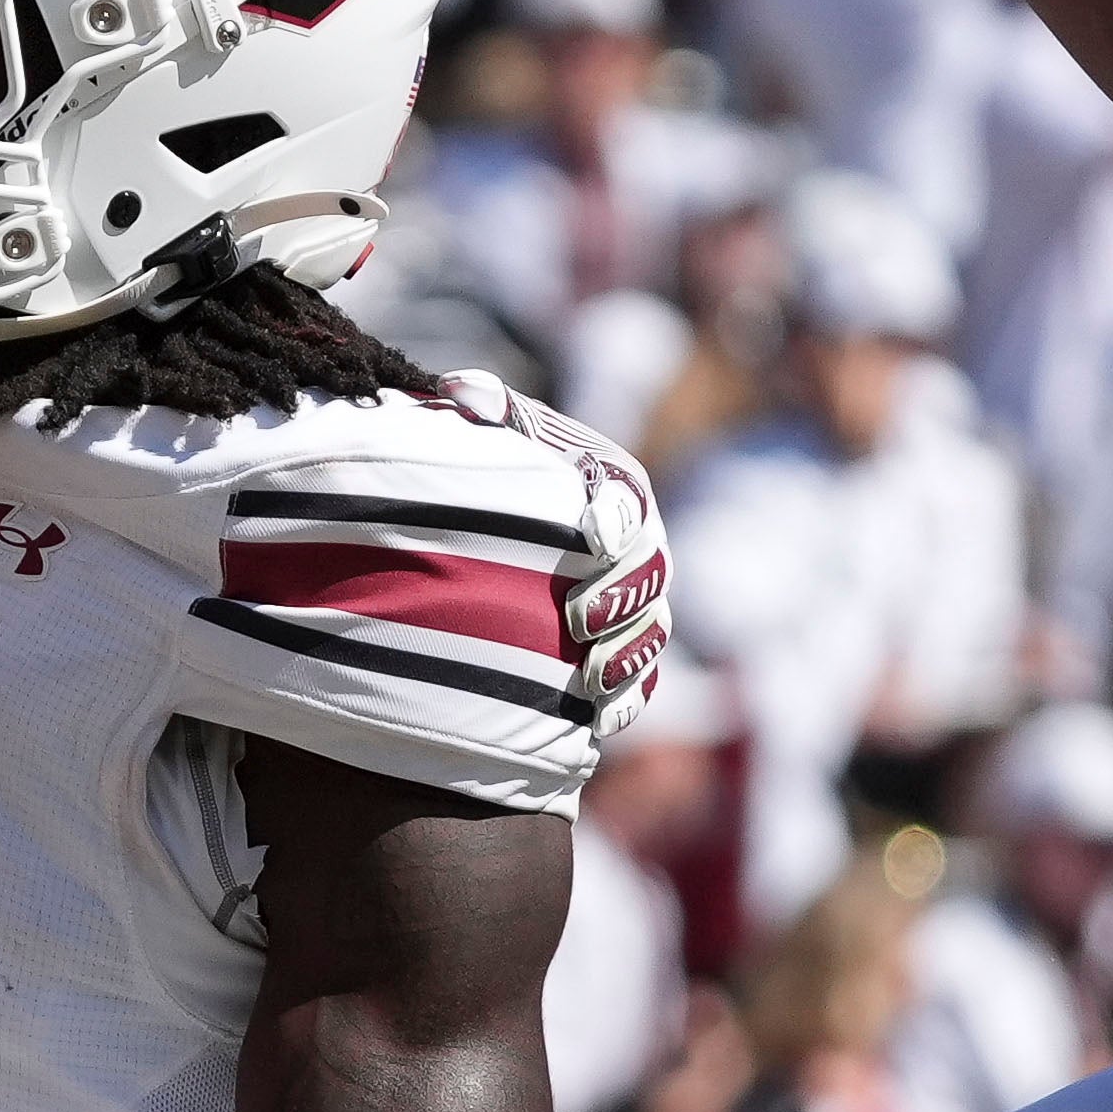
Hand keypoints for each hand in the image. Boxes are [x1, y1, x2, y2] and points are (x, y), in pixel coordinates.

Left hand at [433, 370, 672, 738]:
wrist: (505, 547)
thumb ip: (485, 411)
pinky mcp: (627, 653)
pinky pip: (640, 681)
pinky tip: (599, 719)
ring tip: (590, 678)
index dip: (617, 514)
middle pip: (650, 572)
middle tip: (578, 618)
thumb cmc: (505, 482)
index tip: (593, 532)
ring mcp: (638, 604)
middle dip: (622, 597)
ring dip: (627, 655)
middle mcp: (639, 546)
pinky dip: (624, 700)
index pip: (629, 497)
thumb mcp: (497, 440)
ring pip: (650, 631)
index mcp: (615, 488)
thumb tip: (462, 392)